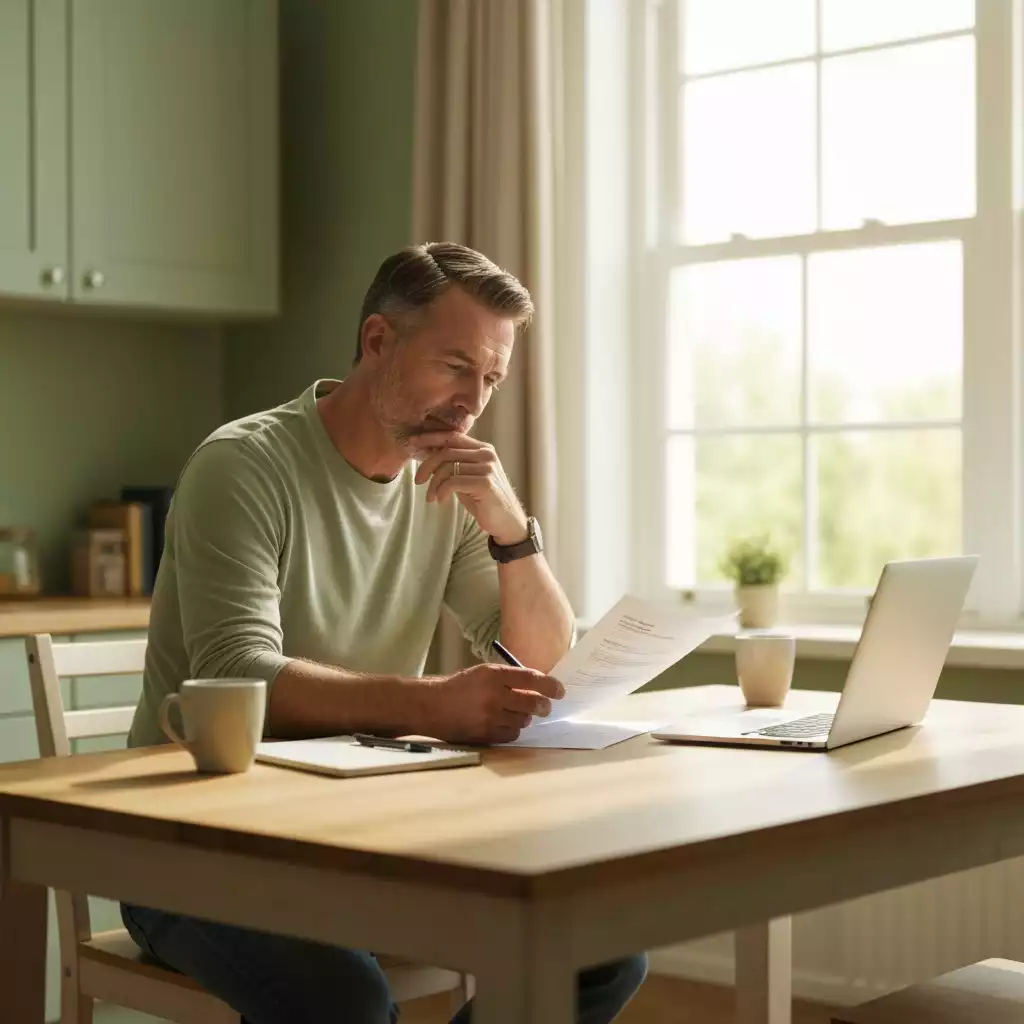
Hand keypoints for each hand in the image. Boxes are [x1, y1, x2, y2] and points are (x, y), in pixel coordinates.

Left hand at [412, 432, 527, 544]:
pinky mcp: (485, 483)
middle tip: (418, 481)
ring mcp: (487, 468)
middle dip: (426, 466)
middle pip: (447, 452)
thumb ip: (453, 464)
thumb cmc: (483, 500)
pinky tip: (441, 500)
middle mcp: (487, 455)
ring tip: (431, 497)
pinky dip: (441, 491)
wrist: (506, 522)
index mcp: (483, 449)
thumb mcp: (467, 477)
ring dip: (433, 484)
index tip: (412, 442)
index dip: (430, 438)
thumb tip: (428, 453)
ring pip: (447, 468)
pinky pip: (453, 482)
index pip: (452, 436)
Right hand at [428, 663, 564, 744]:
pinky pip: (512, 735)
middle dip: (544, 705)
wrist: (431, 706)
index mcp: (493, 674)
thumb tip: (538, 686)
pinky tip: (504, 724)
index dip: (550, 685)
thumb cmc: (460, 687)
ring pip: (523, 720)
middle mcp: (493, 695)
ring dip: (525, 717)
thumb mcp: (483, 673)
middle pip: (532, 702)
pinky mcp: (486, 735)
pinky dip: (513, 730)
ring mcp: (490, 717)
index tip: (560, 691)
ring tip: (514, 713)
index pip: (530, 678)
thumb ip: (508, 678)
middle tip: (545, 706)